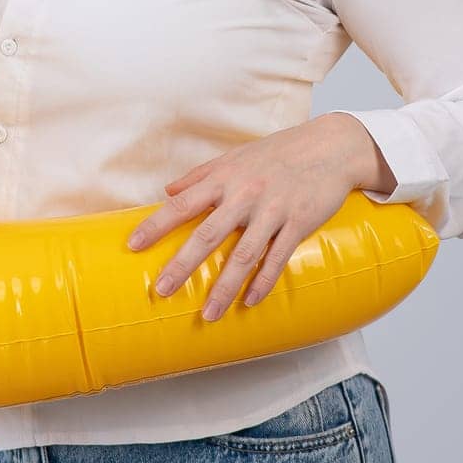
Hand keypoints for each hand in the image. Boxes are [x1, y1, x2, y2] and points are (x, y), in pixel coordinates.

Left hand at [125, 114, 391, 321]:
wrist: (329, 147)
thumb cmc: (277, 152)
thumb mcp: (235, 157)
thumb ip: (200, 175)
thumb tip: (167, 191)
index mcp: (224, 178)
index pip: (182, 204)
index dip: (156, 225)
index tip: (132, 245)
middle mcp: (245, 194)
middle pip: (207, 234)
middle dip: (182, 265)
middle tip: (161, 290)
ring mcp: (272, 211)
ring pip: (243, 255)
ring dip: (224, 288)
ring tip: (208, 315)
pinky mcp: (298, 223)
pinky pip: (277, 259)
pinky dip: (263, 283)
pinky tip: (250, 302)